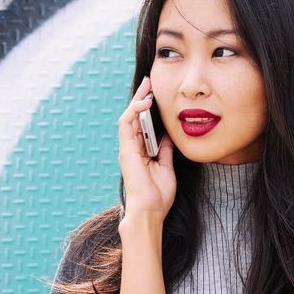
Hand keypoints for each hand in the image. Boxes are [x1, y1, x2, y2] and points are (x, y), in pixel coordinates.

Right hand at [118, 75, 175, 219]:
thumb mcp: (166, 167)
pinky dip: (134, 111)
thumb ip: (165, 150)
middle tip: (150, 83)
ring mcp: (126, 149)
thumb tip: (168, 135)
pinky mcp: (125, 150)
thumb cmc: (158, 195)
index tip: (157, 95)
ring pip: (128, 117)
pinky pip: (126, 124)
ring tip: (148, 86)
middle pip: (134, 118)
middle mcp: (131, 149)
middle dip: (141, 98)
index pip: (142, 125)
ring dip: (137, 100)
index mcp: (140, 153)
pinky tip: (145, 102)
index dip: (148, 109)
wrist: (150, 210)